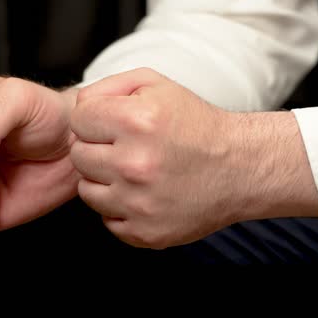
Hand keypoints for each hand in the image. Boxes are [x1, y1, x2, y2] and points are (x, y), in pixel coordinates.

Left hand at [69, 68, 241, 247]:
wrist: (239, 168)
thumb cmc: (196, 126)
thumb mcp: (156, 85)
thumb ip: (108, 87)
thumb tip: (78, 107)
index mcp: (137, 121)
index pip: (78, 120)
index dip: (94, 120)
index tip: (114, 124)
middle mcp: (135, 164)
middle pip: (78, 156)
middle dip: (98, 149)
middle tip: (127, 148)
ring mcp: (139, 203)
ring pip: (87, 191)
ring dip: (105, 181)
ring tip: (136, 171)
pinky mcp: (145, 232)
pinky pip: (108, 219)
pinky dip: (121, 208)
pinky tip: (145, 194)